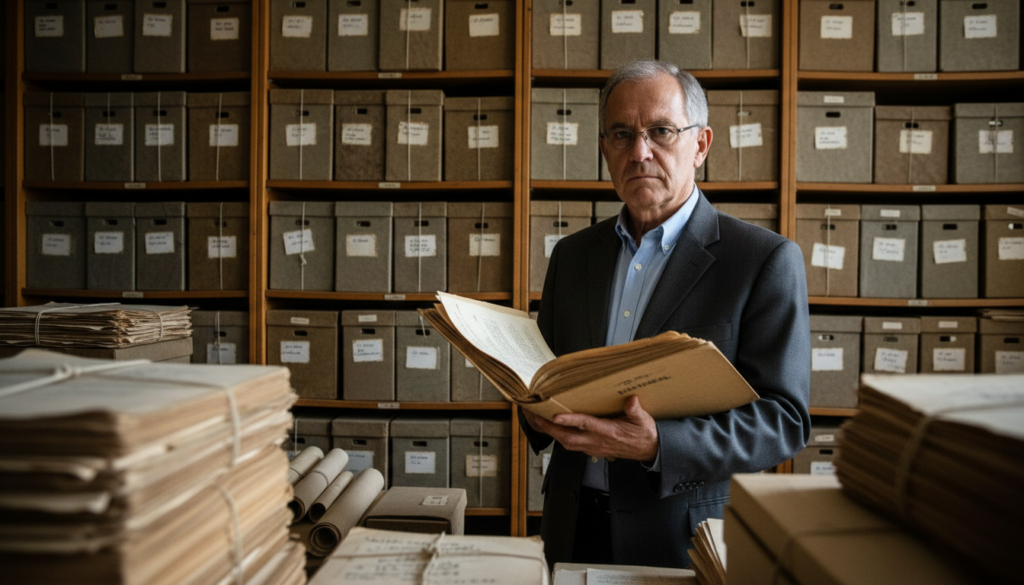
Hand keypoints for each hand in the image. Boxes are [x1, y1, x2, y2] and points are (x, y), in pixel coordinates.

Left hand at [525, 396, 659, 462]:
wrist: (648, 451)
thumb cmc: (643, 435)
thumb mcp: (644, 420)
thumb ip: (636, 411)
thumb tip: (632, 399)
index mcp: (608, 432)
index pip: (585, 425)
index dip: (569, 420)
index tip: (555, 416)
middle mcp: (597, 442)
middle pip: (567, 437)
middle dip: (548, 428)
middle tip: (533, 416)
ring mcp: (593, 447)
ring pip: (565, 443)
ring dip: (549, 433)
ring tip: (536, 421)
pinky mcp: (591, 449)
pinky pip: (570, 445)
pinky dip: (558, 437)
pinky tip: (551, 429)